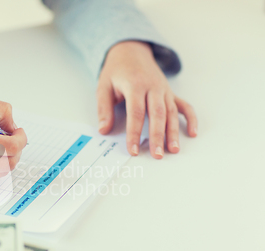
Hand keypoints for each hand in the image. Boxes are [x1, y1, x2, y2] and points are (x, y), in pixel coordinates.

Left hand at [97, 41, 197, 158]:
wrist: (131, 51)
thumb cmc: (116, 71)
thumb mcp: (103, 87)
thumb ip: (104, 109)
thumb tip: (103, 130)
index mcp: (135, 85)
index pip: (136, 113)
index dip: (134, 133)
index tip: (133, 150)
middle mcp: (152, 87)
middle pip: (157, 114)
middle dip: (158, 136)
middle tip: (158, 155)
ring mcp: (163, 90)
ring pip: (171, 112)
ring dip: (173, 132)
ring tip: (174, 150)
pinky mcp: (170, 92)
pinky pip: (184, 105)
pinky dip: (190, 118)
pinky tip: (192, 133)